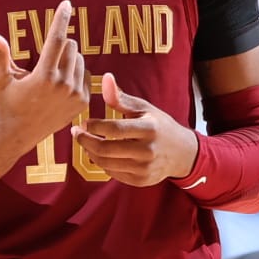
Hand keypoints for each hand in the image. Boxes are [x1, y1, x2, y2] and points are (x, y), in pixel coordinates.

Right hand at [0, 0, 88, 144]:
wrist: (20, 133)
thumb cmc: (7, 101)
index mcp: (44, 77)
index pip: (56, 39)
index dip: (61, 19)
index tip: (67, 3)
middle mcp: (63, 85)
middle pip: (71, 46)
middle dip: (60, 45)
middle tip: (45, 59)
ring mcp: (76, 95)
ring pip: (79, 59)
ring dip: (68, 59)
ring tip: (51, 74)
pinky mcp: (84, 102)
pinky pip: (86, 74)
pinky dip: (75, 73)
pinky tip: (61, 85)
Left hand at [72, 72, 197, 185]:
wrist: (182, 153)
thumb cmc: (159, 125)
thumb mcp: (143, 108)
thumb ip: (120, 97)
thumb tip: (105, 78)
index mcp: (149, 128)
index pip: (114, 129)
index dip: (94, 126)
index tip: (84, 122)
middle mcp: (147, 150)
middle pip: (106, 149)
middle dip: (85, 141)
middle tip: (77, 133)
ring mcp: (144, 168)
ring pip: (106, 163)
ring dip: (90, 152)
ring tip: (86, 142)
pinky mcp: (141, 180)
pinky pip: (112, 173)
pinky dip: (101, 163)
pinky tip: (100, 153)